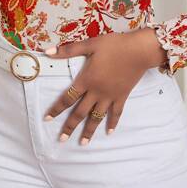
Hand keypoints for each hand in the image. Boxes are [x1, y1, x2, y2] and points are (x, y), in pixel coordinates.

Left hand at [43, 27, 168, 144]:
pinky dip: (112, 123)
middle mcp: (96, 92)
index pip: (68, 97)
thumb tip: (48, 52)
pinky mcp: (122, 96)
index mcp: (86, 79)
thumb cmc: (114, 45)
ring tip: (83, 143)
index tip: (48, 118)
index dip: (57, 108)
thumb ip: (69, 50)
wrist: (138, 51)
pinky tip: (109, 132)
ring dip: (89, 131)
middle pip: (80, 112)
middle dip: (70, 126)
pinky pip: (116, 113)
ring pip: (97, 117)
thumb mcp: (90, 44)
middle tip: (61, 139)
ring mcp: (110, 96)